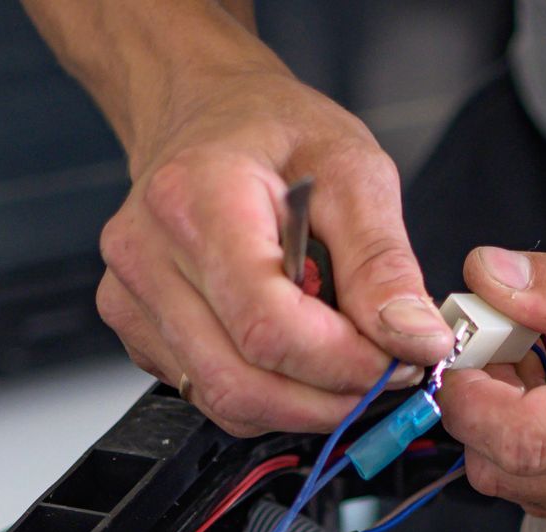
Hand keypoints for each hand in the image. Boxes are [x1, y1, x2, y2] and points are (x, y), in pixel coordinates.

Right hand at [94, 67, 453, 435]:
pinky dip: (269, 393)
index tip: (400, 361)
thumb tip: (414, 339)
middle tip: (384, 373)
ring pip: (225, 401)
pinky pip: (209, 394)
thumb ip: (383, 262)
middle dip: (330, 396)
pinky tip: (296, 352)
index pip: (267, 326)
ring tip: (345, 360)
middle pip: (241, 381)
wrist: (205, 114)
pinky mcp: (135, 331)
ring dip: (303, 403)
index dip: (344, 363)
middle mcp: (146, 256)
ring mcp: (130, 299)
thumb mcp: (353, 171)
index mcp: (196, 201)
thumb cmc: (272, 131)